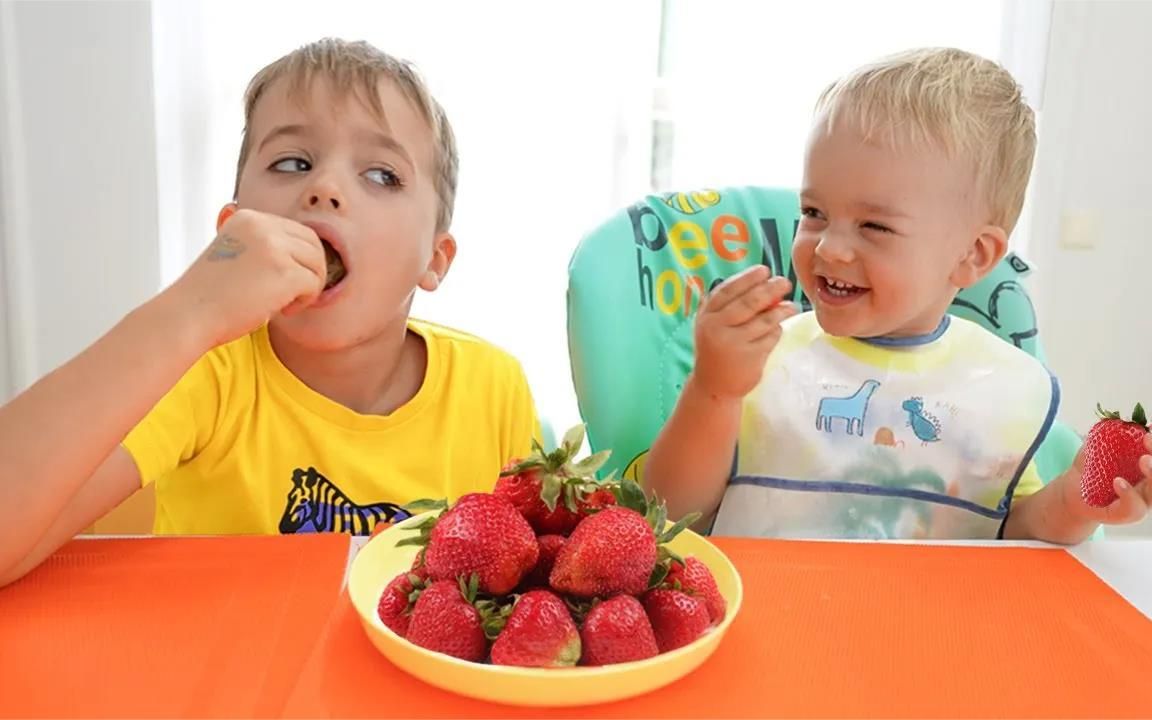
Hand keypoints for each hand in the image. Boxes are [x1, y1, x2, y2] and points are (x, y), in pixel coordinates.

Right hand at [166, 209, 326, 348]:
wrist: (189, 316)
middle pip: (313, 243)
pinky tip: (282, 309)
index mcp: (248, 218)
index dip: (299, 258)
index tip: (285, 279)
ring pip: (318, 264)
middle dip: (310, 270)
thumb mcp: (235, 253)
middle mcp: (261, 225)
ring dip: (308, 287)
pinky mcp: (284, 271)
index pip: (296, 230)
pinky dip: (304, 301)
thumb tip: (304, 253)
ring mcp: (273, 247)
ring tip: (284, 302)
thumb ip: (263, 246)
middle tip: (292, 293)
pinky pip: (314, 284)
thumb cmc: (210, 296)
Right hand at [691, 265, 796, 399]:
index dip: (747, 278)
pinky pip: (771, 336)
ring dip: (781, 310)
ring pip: (764, 319)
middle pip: (749, 302)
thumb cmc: (717, 347)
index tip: (764, 270)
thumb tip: (763, 284)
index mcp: (707, 315)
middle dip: (770, 289)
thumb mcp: (714, 324)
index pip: (728, 290)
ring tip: (790, 306)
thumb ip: (730, 305)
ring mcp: (734, 343)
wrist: (713, 384)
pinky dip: (777, 330)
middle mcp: (717, 328)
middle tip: (784, 282)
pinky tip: (777, 328)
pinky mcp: (751, 357)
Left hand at [1060, 433, 1151, 524]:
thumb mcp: (1098, 449)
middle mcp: (1148, 485)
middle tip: (1148, 439)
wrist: (1074, 493)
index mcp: (1146, 468)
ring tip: (1143, 460)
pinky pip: (1134, 508)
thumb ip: (1106, 437)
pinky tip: (1118, 482)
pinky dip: (1129, 494)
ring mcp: (1140, 501)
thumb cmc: (1093, 470)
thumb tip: (1112, 420)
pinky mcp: (1125, 514)